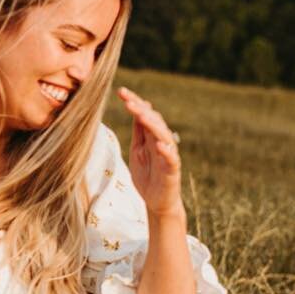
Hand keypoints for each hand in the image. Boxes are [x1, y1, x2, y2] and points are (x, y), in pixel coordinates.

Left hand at [118, 86, 184, 216]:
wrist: (156, 202)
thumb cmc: (147, 176)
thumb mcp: (137, 151)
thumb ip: (139, 133)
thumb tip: (137, 109)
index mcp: (151, 137)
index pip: (144, 115)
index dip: (135, 103)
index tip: (121, 91)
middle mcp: (161, 142)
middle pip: (153, 121)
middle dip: (141, 109)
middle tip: (127, 100)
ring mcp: (168, 155)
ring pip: (163, 136)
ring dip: (152, 125)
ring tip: (141, 115)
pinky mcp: (172, 171)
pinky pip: (172, 159)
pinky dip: (166, 151)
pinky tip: (159, 145)